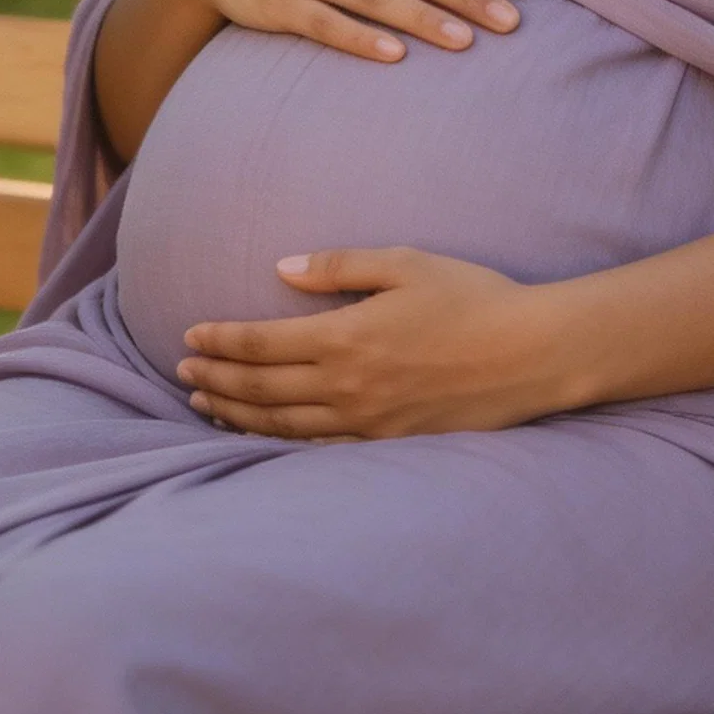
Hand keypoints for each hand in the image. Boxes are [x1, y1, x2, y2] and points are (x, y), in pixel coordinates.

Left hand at [177, 247, 572, 437]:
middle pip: (261, 389)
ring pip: (282, 425)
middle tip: (183, 374)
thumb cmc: (472, 297)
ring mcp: (367, 424)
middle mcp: (348, 388)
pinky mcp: (388, 445)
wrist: (530, 354)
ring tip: (207, 406)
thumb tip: (280, 269)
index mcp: (346, 338)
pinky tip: (264, 437)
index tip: (189, 338)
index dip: (220, 342)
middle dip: (216, 380)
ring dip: (237, 415)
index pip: (261, 345)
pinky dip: (280, 444)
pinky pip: (319, 451)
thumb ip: (338, 267)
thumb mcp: (405, 263)